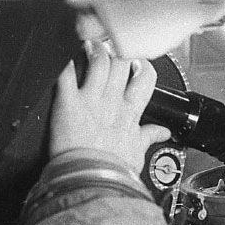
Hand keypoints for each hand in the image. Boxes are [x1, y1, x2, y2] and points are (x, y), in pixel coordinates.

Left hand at [49, 52, 170, 172]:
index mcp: (130, 113)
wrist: (91, 181)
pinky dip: (63, 61)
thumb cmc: (114, 172)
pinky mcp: (68, 103)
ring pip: (98, 61)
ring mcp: (91, 100)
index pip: (145, 78)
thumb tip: (163, 132)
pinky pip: (65, 74)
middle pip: (121, 63)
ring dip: (94, 50)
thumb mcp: (138, 155)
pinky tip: (61, 51)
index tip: (137, 62)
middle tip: (110, 45)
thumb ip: (149, 137)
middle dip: (117, 51)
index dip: (142, 66)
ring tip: (89, 43)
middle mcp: (112, 102)